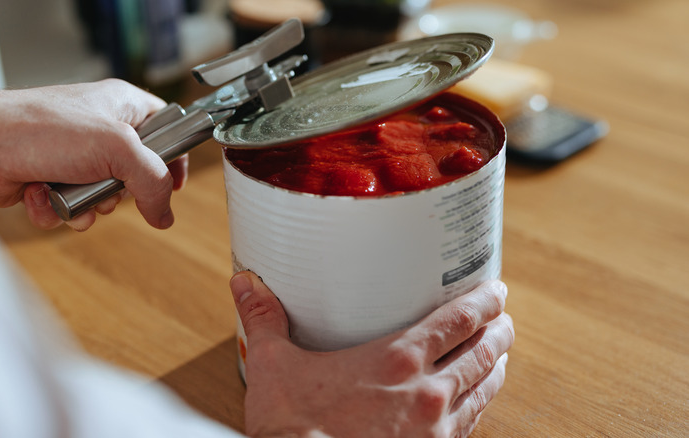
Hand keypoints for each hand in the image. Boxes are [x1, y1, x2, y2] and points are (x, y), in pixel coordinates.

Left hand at [0, 79, 187, 230]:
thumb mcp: (117, 148)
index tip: (175, 183)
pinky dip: (58, 210)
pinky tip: (41, 195)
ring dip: (88, 205)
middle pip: (136, 175)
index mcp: (122, 107)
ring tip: (69, 190)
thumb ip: (153, 181)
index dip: (174, 157)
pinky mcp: (51, 180)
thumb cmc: (39, 128)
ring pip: (104, 199)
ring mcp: (75, 157)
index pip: (166, 129)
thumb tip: (165, 213)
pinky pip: (72, 209)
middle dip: (120, 192)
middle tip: (108, 184)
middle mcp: (100, 131)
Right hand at [229, 272, 513, 437]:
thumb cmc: (293, 429)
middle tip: (504, 320)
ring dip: (496, 370)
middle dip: (499, 333)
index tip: (495, 291)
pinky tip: (476, 406)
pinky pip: (469, 428)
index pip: (457, 321)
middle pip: (481, 354)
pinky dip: (480, 409)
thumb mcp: (273, 367)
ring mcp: (434, 431)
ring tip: (501, 358)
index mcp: (396, 360)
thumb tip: (244, 284)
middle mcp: (426, 393)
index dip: (483, 302)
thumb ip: (264, 321)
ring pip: (483, 392)